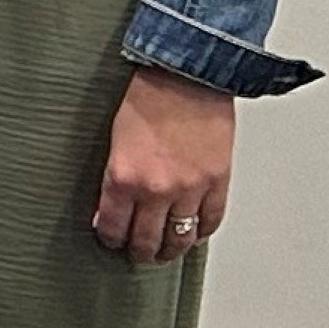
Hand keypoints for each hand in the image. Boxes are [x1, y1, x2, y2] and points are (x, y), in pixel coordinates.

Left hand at [93, 67, 238, 265]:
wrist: (187, 74)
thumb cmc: (148, 96)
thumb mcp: (115, 140)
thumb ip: (115, 178)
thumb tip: (111, 206)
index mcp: (124, 178)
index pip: (113, 229)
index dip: (111, 239)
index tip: (111, 239)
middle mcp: (157, 190)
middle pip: (146, 242)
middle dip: (139, 252)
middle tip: (137, 253)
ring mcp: (190, 189)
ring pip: (179, 238)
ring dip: (170, 249)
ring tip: (165, 251)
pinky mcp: (217, 181)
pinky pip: (211, 220)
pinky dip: (201, 232)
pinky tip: (193, 232)